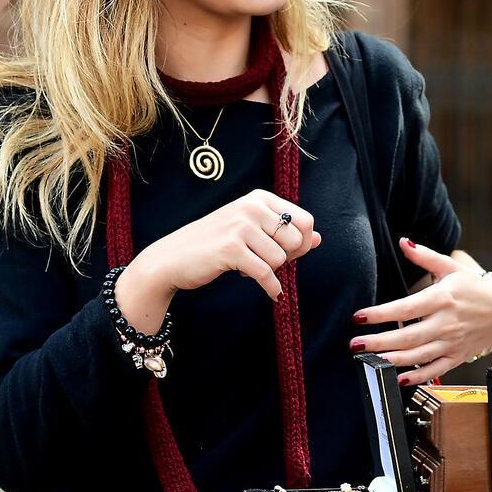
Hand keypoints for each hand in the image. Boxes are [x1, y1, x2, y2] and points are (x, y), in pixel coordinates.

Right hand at [114, 190, 319, 331]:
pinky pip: (266, 273)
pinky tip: (270, 292)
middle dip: (288, 259)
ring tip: (251, 269)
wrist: (172, 258)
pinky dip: (272, 287)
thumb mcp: (250, 231)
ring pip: (281, 259)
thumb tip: (318, 239)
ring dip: (272, 272)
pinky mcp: (231, 249)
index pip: (305, 220)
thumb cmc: (213, 244)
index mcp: (258, 198)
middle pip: (296, 239)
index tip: (286, 253)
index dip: (302, 242)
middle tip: (267, 264)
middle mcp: (251, 208)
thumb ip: (284, 233)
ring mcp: (240, 227)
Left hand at [350, 240, 491, 385]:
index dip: (381, 314)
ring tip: (369, 361)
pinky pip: (435, 370)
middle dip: (379, 342)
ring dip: (392, 360)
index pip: (406, 308)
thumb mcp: (451, 268)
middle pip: (408, 336)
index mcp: (442, 299)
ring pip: (418, 356)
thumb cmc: (473, 286)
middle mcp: (446, 323)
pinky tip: (399, 378)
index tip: (359, 316)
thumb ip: (425, 257)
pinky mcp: (457, 356)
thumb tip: (403, 242)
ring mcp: (452, 342)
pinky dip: (418, 377)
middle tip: (355, 344)